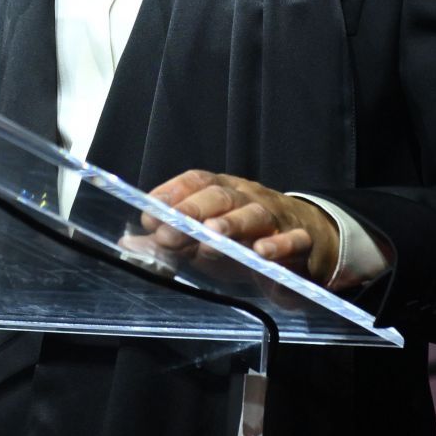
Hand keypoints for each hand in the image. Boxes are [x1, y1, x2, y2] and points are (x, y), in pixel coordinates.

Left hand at [140, 169, 339, 286]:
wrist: (308, 248)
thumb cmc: (246, 242)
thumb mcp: (206, 242)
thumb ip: (171, 241)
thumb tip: (128, 241)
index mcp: (224, 192)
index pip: (198, 182)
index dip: (173, 192)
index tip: (149, 209)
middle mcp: (249, 198)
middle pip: (222, 196)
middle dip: (194, 210)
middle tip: (171, 226)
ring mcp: (277, 218)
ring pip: (255, 214)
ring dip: (233, 223)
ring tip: (212, 235)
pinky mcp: (301, 243)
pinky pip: (293, 240)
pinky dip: (278, 245)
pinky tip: (262, 253)